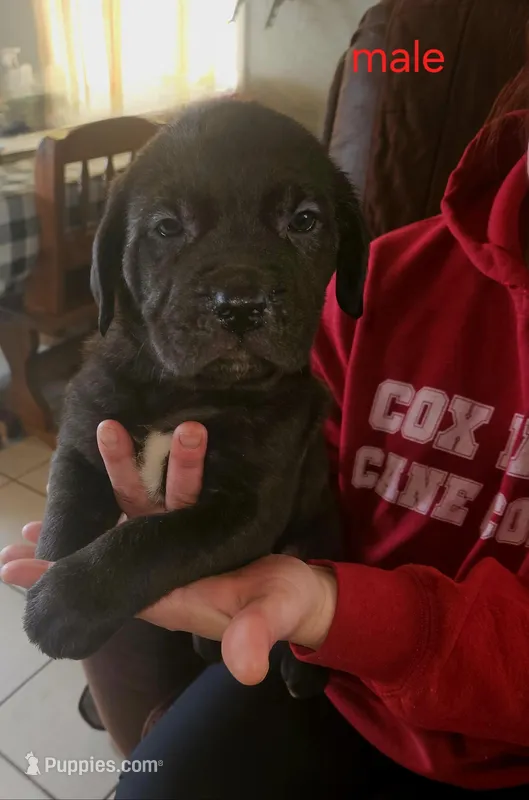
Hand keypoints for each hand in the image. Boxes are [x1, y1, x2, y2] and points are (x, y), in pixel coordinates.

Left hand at [1, 419, 336, 683]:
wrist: (300, 590)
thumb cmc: (283, 605)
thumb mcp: (272, 617)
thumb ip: (255, 635)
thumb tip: (246, 666)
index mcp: (172, 593)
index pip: (106, 586)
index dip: (61, 578)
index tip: (14, 565)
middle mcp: (165, 567)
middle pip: (112, 541)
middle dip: (71, 533)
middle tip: (28, 524)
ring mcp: (177, 542)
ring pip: (140, 504)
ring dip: (124, 468)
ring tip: (108, 429)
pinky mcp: (194, 522)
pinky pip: (163, 493)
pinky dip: (146, 472)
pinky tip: (133, 449)